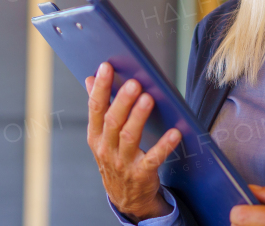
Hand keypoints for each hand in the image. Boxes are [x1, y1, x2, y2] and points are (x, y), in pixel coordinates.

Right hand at [84, 62, 181, 221]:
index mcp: (96, 136)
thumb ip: (98, 108)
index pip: (96, 108)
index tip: (106, 67)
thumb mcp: (101, 136)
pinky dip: (164, 145)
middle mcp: (106, 149)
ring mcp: (123, 163)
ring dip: (139, 117)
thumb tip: (89, 79)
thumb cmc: (114, 158)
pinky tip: (175, 132)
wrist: (125, 197)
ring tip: (148, 99)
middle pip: (113, 121)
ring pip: (130, 137)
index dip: (100, 88)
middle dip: (122, 101)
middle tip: (134, 83)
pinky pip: (154, 158)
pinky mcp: (142, 173)